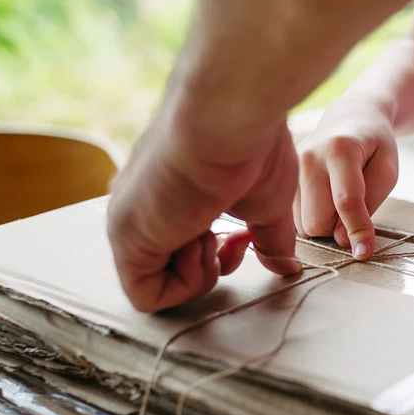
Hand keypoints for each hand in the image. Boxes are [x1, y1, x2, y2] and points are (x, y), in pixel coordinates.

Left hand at [107, 96, 302, 312]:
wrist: (229, 119)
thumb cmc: (250, 145)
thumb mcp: (266, 203)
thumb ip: (269, 239)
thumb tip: (288, 266)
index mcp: (169, 195)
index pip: (185, 246)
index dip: (220, 254)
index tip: (243, 235)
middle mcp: (142, 208)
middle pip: (171, 268)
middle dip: (212, 265)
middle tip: (233, 239)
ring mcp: (129, 221)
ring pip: (156, 284)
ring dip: (201, 272)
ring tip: (213, 233)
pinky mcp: (125, 237)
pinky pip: (145, 295)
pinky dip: (184, 285)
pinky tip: (200, 245)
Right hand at [293, 103, 398, 259]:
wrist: (349, 117)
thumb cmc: (373, 145)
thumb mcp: (387, 169)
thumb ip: (369, 203)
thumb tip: (342, 239)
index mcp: (340, 149)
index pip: (346, 201)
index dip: (357, 230)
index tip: (364, 253)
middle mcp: (307, 158)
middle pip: (316, 222)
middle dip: (336, 229)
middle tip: (353, 211)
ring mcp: (289, 169)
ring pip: (302, 226)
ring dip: (324, 224)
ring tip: (337, 199)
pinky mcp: (282, 179)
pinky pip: (293, 219)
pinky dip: (311, 218)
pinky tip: (323, 199)